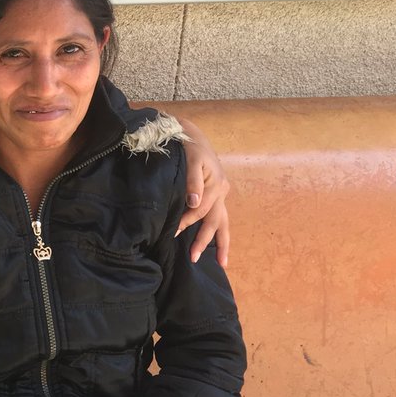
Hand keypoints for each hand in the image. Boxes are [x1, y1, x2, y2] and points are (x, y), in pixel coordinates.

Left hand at [177, 121, 230, 266]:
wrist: (192, 134)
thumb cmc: (189, 146)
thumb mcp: (190, 159)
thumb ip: (192, 181)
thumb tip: (193, 203)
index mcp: (216, 185)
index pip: (200, 210)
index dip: (186, 222)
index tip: (172, 232)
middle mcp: (222, 191)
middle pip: (216, 221)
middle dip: (206, 241)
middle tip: (195, 258)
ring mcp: (221, 193)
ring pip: (223, 221)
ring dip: (221, 242)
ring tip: (222, 262)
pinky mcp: (217, 193)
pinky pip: (218, 215)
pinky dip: (217, 230)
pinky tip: (215, 243)